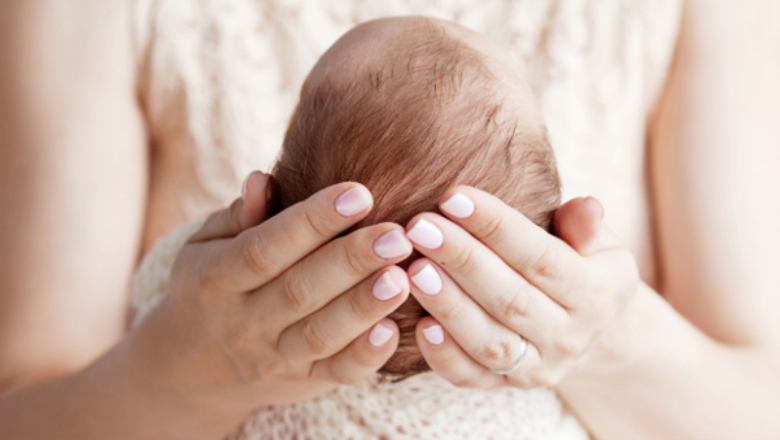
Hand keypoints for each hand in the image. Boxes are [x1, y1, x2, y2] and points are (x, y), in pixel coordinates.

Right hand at [131, 173, 412, 419]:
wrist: (194, 368)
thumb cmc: (211, 284)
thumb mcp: (206, 245)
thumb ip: (238, 215)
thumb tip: (261, 180)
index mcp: (216, 278)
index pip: (266, 248)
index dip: (312, 221)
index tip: (359, 193)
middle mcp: (244, 321)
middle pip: (299, 290)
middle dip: (351, 261)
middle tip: (396, 235)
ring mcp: (274, 357)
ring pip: (321, 333)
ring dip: (364, 306)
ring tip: (402, 277)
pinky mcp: (304, 380)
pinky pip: (337, 373)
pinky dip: (366, 356)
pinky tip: (394, 331)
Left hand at [402, 186, 638, 388]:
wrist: (598, 338)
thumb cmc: (586, 270)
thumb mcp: (603, 246)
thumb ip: (587, 227)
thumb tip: (586, 207)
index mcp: (595, 294)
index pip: (540, 257)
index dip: (496, 226)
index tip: (452, 197)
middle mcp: (568, 337)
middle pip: (510, 299)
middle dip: (461, 260)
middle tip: (419, 227)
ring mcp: (537, 368)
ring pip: (489, 341)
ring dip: (449, 306)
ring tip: (413, 269)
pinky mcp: (505, 386)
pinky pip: (471, 376)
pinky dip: (444, 355)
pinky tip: (417, 324)